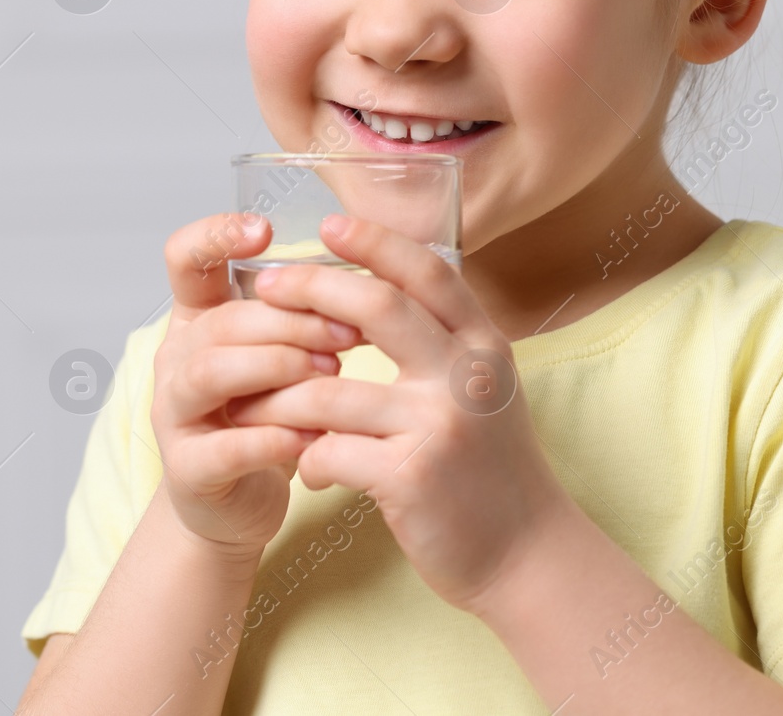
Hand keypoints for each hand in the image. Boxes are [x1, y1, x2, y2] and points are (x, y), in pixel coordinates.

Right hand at [149, 212, 364, 564]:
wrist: (237, 504)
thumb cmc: (270, 417)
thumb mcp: (285, 355)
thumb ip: (307, 314)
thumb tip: (375, 272)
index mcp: (199, 319)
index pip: (184, 258)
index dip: (215, 235)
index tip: (266, 230)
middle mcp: (177, 357)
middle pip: (221, 319)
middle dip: (290, 319)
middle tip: (351, 330)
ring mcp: (175, 412)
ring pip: (209, 373)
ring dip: (276, 368)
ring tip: (333, 376)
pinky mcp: (188, 468)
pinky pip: (222, 447)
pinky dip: (270, 440)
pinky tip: (314, 437)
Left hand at [224, 214, 569, 614]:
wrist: (525, 555)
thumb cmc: (491, 468)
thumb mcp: (483, 388)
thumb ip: (443, 342)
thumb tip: (375, 288)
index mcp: (483, 345)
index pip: (427, 271)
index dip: (375, 242)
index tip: (327, 227)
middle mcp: (465, 376)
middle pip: (376, 307)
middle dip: (310, 290)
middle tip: (266, 290)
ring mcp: (438, 426)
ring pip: (329, 391)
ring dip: (281, 397)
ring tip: (258, 404)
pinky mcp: (410, 477)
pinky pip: (328, 452)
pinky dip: (306, 460)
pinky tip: (309, 470)